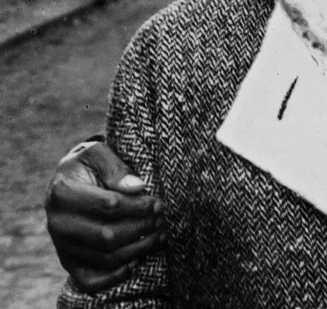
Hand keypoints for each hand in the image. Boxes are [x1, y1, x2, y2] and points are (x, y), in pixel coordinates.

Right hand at [44, 141, 164, 291]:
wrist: (66, 182)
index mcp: (62, 193)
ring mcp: (62, 245)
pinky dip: (115, 276)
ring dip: (138, 249)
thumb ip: (115, 167)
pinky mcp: (68, 262)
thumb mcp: (97, 153)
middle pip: (108, 236)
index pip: (109, 205)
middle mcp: (58, 223)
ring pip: (105, 257)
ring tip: (159, 235)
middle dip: (142, 228)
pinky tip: (136, 261)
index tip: (158, 203)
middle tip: (162, 220)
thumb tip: (137, 188)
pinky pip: (91, 280)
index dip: (139, 206)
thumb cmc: (87, 166)